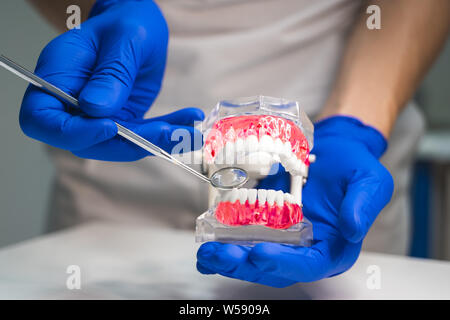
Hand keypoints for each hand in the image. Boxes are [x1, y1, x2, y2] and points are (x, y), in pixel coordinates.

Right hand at [20, 0, 203, 160]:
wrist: (139, 26)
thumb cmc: (126, 21)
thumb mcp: (123, 38)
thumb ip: (110, 72)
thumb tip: (96, 109)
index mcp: (56, 77)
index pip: (42, 120)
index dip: (71, 133)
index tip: (110, 126)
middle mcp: (72, 102)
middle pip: (85, 141)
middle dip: (130, 143)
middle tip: (170, 134)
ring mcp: (97, 115)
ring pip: (119, 145)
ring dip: (155, 143)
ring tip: (189, 133)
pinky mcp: (121, 119)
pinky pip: (140, 135)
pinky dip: (166, 134)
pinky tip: (188, 124)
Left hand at [196, 116, 393, 286]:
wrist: (334, 148)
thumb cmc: (354, 166)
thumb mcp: (370, 181)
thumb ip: (363, 205)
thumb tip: (352, 229)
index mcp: (333, 248)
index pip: (309, 266)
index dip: (285, 264)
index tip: (260, 253)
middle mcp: (306, 249)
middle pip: (275, 268)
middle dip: (246, 265)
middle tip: (221, 254)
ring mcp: (284, 238)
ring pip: (255, 257)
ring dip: (230, 259)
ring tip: (208, 252)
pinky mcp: (267, 223)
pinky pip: (245, 237)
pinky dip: (226, 242)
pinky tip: (208, 239)